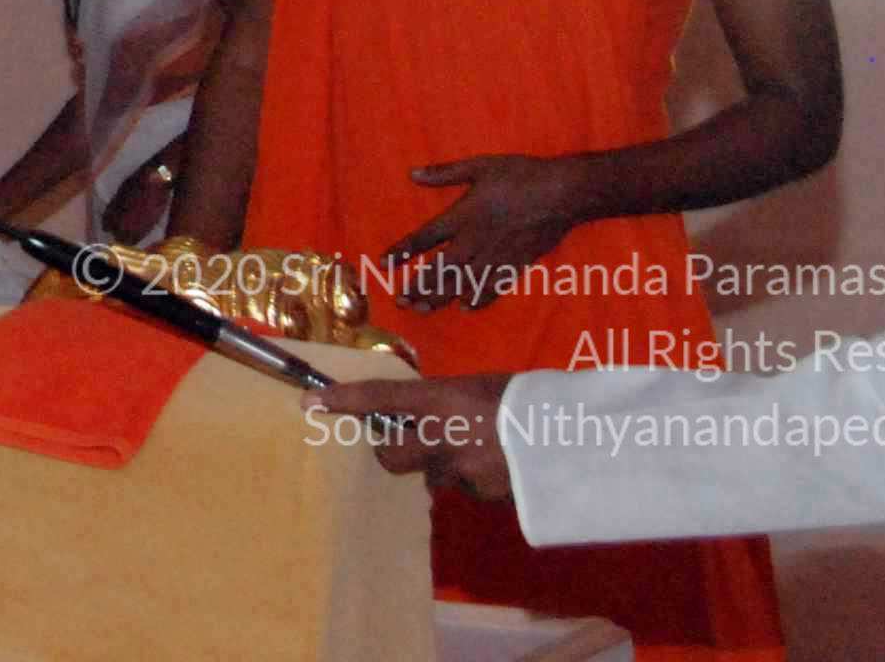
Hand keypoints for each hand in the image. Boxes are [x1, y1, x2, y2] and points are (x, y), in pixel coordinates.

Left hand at [319, 375, 514, 499]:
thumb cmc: (528, 398)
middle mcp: (442, 436)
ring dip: (445, 466)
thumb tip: (426, 414)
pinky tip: (502, 466)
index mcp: (441, 399)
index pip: (379, 398)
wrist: (575, 436)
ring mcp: (461, 470)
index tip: (309, 401)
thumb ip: (446, 402)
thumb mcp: (479, 388)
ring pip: (432, 474)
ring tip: (482, 449)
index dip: (341, 399)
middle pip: (390, 455)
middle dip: (392, 452)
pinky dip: (476, 479)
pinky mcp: (482, 495)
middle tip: (405, 443)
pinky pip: (466, 488)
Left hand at [383, 152, 584, 311]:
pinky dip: (479, 299)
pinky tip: (466, 307)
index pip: (424, 238)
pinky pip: (494, 287)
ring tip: (422, 309)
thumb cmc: (519, 175)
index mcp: (462, 216)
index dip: (403, 251)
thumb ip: (444, 173)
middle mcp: (475, 241)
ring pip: (463, 283)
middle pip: (440, 269)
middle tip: (399, 300)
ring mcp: (496, 256)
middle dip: (418, 286)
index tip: (384, 263)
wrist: (562, 193)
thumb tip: (412, 174)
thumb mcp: (479, 166)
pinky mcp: (517, 264)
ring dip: (441, 297)